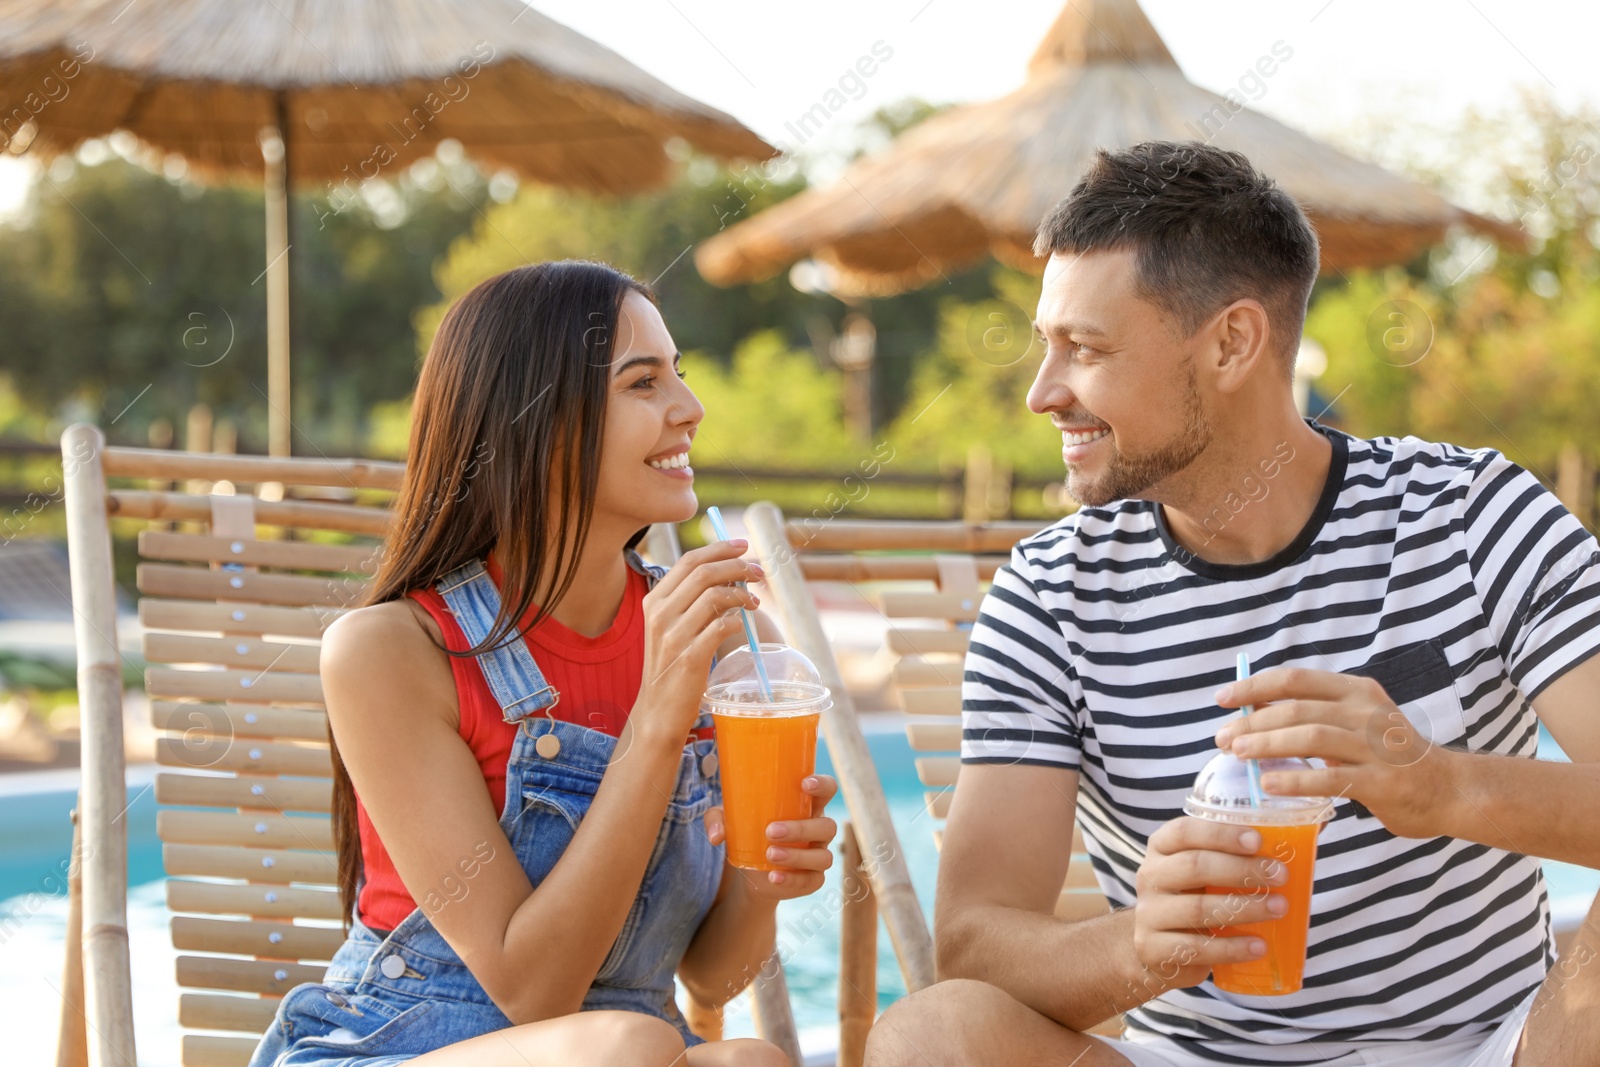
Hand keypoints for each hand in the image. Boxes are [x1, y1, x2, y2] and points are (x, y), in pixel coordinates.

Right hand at [635, 540, 762, 742]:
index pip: (688, 561)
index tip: (744, 546)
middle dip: (738, 566)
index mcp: (654, 601)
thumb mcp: (669, 628)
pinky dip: (738, 620)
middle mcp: (660, 614)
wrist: (658, 711)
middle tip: (759, 573)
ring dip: (743, 594)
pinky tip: (742, 624)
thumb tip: (730, 574)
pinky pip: (721, 626)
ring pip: (715, 595)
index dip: (719, 548)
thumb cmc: (671, 667)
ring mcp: (673, 636)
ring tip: (755, 603)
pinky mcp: (690, 657)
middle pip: (704, 573)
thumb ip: (690, 601)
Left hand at [703, 775, 837, 900]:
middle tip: (770, 831)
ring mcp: (818, 855)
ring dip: (797, 856)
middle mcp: (818, 829)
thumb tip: (716, 835)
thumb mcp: (730, 820)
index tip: (804, 784)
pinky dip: (792, 880)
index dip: (822, 785)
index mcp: (806, 806)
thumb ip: (718, 819)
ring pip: (823, 856)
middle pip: (826, 826)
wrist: (751, 873)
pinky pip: (811, 881)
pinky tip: (773, 877)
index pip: (827, 789)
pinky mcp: (812, 880)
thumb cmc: (747, 832)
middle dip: (800, 828)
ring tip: (769, 856)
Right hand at [1132, 816, 1289, 990]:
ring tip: (1278, 908)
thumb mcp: (1200, 873)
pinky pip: (1196, 948)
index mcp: (1161, 849)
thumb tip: (1293, 841)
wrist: (1154, 948)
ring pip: (1196, 908)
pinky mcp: (1153, 948)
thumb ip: (1230, 857)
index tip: (1257, 840)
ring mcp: (1149, 913)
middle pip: (1193, 866)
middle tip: (1281, 875)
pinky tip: (1258, 946)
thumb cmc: (1191, 900)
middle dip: (1242, 870)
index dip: (1220, 834)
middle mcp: (1150, 876)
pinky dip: (1231, 948)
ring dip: (1244, 908)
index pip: (1184, 832)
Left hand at [1215, 667, 1452, 838]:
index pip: (1295, 679)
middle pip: (1297, 708)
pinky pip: (1330, 777)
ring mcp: (1376, 747)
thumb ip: (1314, 715)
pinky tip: (1268, 785)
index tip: (1222, 698)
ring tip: (1237, 755)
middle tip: (1222, 738)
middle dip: (1252, 722)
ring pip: (1310, 736)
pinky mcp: (1382, 782)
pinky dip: (1294, 779)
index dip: (1254, 686)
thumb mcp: (1356, 722)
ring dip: (1267, 745)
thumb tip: (1253, 712)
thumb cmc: (1390, 756)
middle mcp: (1366, 712)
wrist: (1449, 789)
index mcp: (1355, 692)